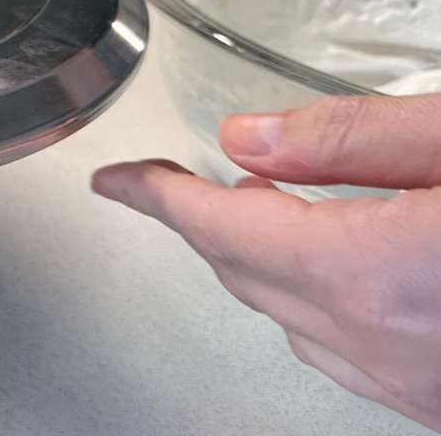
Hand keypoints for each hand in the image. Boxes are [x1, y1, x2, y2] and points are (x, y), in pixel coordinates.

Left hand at [94, 94, 440, 431]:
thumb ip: (350, 138)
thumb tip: (250, 137)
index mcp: (372, 272)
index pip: (220, 227)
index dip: (155, 195)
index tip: (115, 181)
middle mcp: (387, 346)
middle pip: (248, 277)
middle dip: (198, 221)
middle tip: (167, 183)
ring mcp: (419, 387)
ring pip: (295, 327)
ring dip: (258, 265)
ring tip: (253, 210)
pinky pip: (352, 363)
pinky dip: (317, 311)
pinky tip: (334, 279)